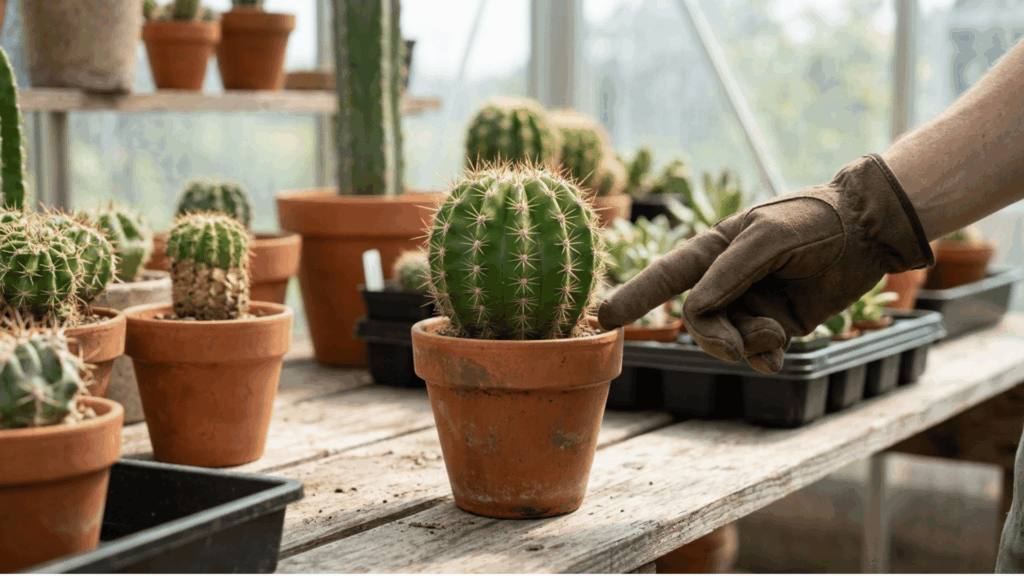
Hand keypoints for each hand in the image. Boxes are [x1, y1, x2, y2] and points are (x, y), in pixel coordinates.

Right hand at [597, 154, 933, 373]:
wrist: (869, 232)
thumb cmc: (814, 220)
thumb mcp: (769, 237)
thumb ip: (730, 271)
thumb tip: (695, 308)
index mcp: (714, 251)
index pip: (665, 276)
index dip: (634, 297)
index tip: (604, 318)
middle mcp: (727, 281)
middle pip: (698, 321)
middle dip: (712, 337)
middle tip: (735, 346)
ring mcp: (751, 305)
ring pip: (727, 341)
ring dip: (746, 345)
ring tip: (776, 333)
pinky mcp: (779, 326)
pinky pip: (758, 354)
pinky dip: (766, 358)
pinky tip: (780, 351)